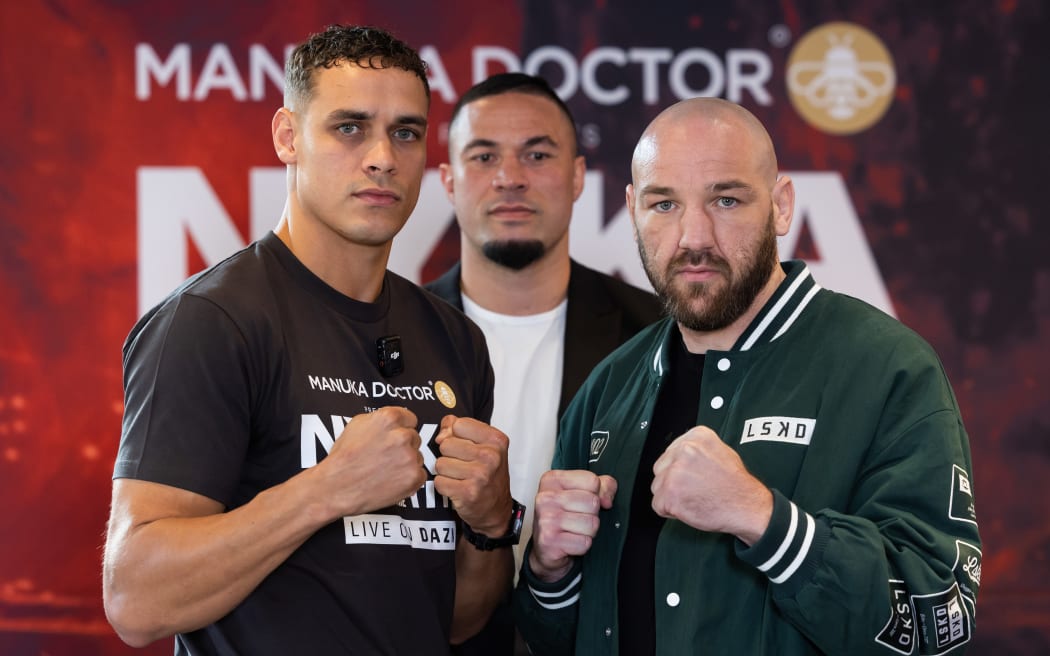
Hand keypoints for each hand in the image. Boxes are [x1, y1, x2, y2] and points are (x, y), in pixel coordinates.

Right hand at [317, 406, 425, 516]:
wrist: (336, 487)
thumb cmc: (344, 457)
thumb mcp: (357, 424)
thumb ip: (380, 419)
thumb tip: (394, 420)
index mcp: (390, 418)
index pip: (411, 419)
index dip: (401, 430)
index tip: (393, 439)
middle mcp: (403, 435)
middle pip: (414, 438)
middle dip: (403, 447)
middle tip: (385, 457)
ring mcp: (410, 457)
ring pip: (418, 457)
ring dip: (406, 463)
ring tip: (385, 470)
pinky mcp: (414, 477)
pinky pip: (420, 475)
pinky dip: (409, 479)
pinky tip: (391, 481)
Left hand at [433, 415, 510, 534]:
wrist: (496, 509)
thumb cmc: (486, 473)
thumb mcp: (482, 445)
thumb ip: (458, 429)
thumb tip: (440, 436)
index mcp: (496, 439)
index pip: (458, 424)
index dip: (456, 436)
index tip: (465, 447)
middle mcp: (491, 456)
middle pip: (446, 444)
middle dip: (448, 456)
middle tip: (463, 466)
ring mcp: (480, 475)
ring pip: (440, 464)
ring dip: (445, 472)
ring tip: (460, 478)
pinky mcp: (468, 493)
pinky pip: (439, 482)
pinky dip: (444, 486)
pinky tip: (456, 488)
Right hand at [529, 470, 616, 581]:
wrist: (546, 548)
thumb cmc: (565, 517)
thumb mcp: (585, 492)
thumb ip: (604, 486)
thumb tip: (606, 501)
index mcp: (552, 480)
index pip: (592, 481)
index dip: (595, 494)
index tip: (582, 501)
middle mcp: (546, 497)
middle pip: (593, 502)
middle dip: (592, 514)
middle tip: (577, 519)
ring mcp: (546, 519)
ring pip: (591, 524)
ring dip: (588, 532)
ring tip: (574, 531)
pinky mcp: (549, 541)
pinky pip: (584, 543)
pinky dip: (582, 546)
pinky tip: (569, 543)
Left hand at [651, 425, 771, 544]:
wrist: (747, 506)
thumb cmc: (736, 484)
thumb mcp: (720, 450)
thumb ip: (697, 449)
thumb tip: (678, 455)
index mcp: (696, 436)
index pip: (671, 452)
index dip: (680, 468)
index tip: (692, 476)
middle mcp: (683, 450)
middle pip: (661, 468)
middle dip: (672, 481)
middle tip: (693, 490)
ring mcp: (675, 472)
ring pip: (657, 486)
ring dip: (670, 496)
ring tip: (693, 498)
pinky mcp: (669, 493)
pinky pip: (657, 505)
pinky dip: (670, 511)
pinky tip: (688, 508)